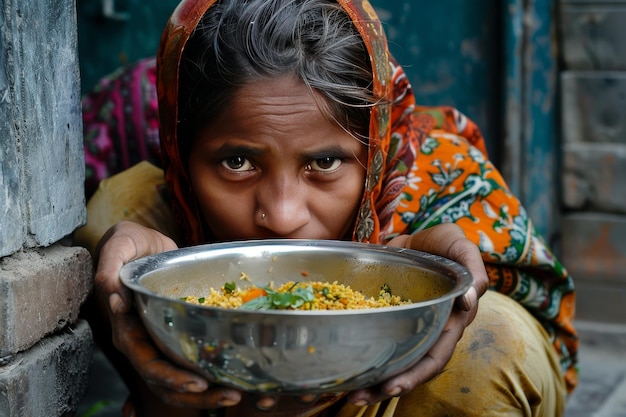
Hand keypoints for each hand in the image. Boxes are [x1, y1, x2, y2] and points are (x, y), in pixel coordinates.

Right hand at [93, 221, 242, 409]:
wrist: (140, 245)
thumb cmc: (128, 243)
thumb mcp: (120, 243)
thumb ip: (111, 264)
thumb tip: (112, 292)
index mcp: (126, 326)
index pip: (146, 362)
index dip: (170, 376)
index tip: (198, 383)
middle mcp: (139, 341)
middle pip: (164, 381)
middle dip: (195, 393)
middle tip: (230, 395)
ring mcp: (155, 342)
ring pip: (176, 382)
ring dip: (204, 394)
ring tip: (235, 395)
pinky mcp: (171, 336)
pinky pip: (186, 365)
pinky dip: (208, 376)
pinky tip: (232, 379)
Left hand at [346, 223, 488, 405]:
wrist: (420, 235)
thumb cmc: (447, 242)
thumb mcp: (462, 248)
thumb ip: (472, 271)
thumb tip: (469, 300)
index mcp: (450, 322)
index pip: (434, 357)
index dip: (415, 375)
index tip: (392, 387)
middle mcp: (427, 330)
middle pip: (408, 366)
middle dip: (384, 386)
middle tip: (356, 397)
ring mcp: (405, 326)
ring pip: (390, 358)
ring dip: (370, 377)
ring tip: (346, 391)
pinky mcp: (386, 317)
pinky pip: (375, 338)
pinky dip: (360, 351)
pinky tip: (341, 361)